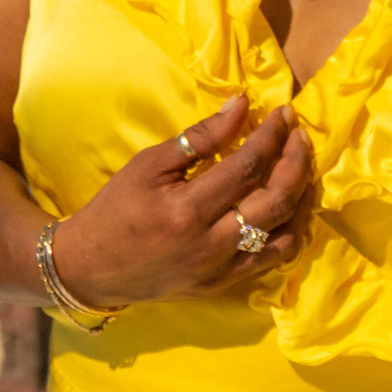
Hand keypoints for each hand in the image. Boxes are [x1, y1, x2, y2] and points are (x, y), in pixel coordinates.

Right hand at [48, 95, 314, 307]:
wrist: (90, 267)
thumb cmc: (115, 209)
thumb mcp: (147, 165)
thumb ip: (198, 138)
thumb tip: (240, 107)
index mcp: (187, 208)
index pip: (247, 166)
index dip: (270, 136)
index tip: (282, 114)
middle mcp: (211, 243)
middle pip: (275, 198)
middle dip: (296, 160)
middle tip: (299, 134)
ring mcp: (221, 268)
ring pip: (283, 230)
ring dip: (301, 194)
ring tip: (300, 165)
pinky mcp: (223, 284)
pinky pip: (272, 259)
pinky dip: (290, 230)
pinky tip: (289, 207)